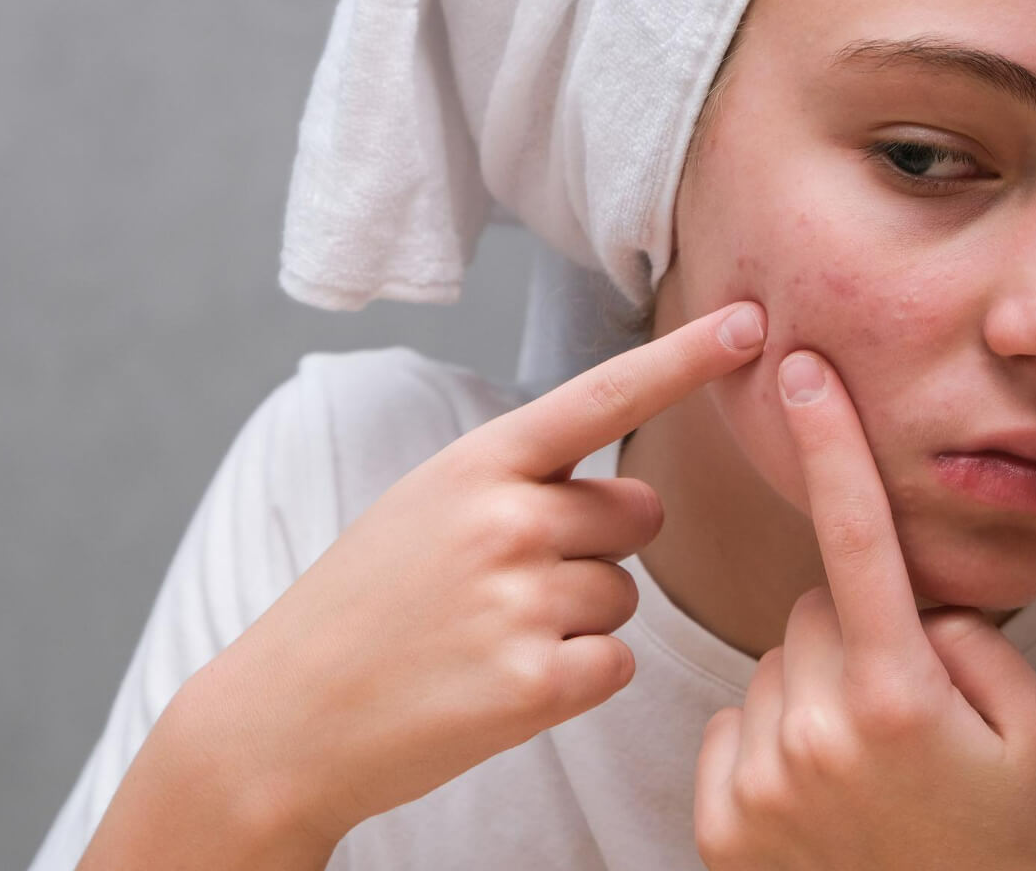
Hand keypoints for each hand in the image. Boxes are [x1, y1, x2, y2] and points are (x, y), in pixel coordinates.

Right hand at [175, 301, 768, 852]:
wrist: (286, 714)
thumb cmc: (364, 604)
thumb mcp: (425, 507)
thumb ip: (525, 484)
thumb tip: (641, 500)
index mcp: (476, 463)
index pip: (601, 396)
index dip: (682, 359)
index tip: (749, 322)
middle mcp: (505, 519)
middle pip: (636, 515)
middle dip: (600, 545)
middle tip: (511, 582)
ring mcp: (520, 601)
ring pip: (625, 595)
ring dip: (580, 619)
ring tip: (490, 636)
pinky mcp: (535, 683)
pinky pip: (616, 663)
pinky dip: (578, 677)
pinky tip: (503, 681)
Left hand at [693, 352, 1035, 870]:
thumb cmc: (996, 845)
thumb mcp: (1034, 737)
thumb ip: (972, 643)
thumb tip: (907, 603)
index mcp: (899, 694)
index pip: (859, 540)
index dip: (834, 446)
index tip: (803, 371)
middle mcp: (815, 727)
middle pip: (812, 612)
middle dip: (852, 637)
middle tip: (898, 712)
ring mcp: (760, 777)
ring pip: (771, 667)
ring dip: (809, 692)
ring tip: (859, 767)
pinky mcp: (718, 820)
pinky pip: (731, 727)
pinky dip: (765, 744)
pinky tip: (812, 797)